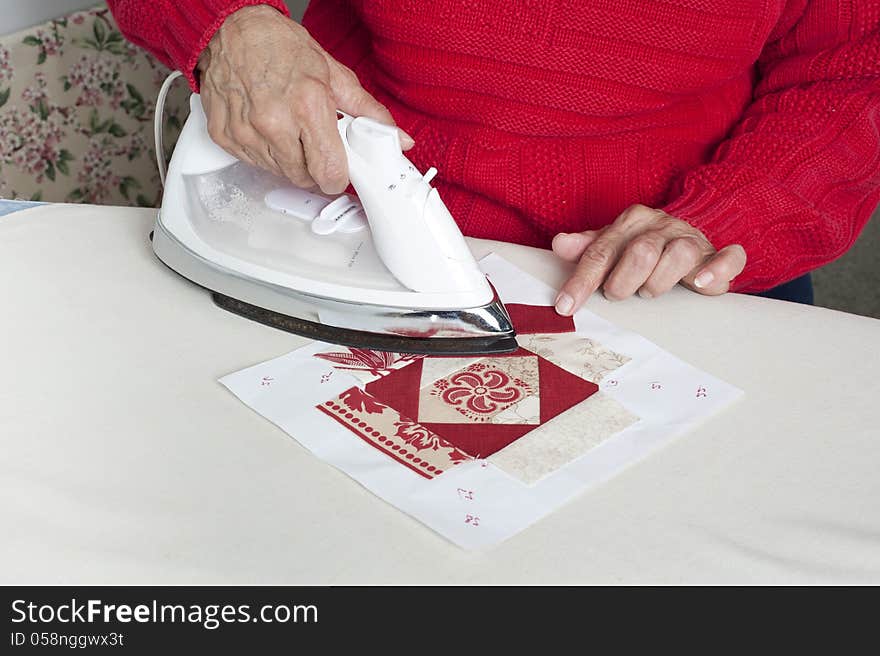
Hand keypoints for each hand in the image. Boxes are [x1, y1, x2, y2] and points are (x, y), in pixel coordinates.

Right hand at [197, 5, 413, 193]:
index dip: (338, 176)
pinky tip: (266, 128)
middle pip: (304, 178)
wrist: (233, 28)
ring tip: (288, 128)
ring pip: (279, 173)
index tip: (338, 170)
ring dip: (289, 160)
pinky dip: (264, 153)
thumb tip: (397, 137)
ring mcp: (246, 131)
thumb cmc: (281, 47)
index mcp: (307, 105)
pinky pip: (253, 164)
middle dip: (314, 167)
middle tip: (313, 141)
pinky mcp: (225, 136)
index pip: (329, 172)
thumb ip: (368, 111)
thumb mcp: (334, 74)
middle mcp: (274, 121)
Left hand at [551, 204, 745, 314]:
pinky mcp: (717, 254)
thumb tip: (559, 244)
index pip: (600, 251)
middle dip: (623, 281)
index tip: (566, 307)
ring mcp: (691, 239)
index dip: (582, 281)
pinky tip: (702, 284)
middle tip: (618, 294)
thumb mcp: (611, 245)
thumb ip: (587, 248)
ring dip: (660, 282)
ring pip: (678, 255)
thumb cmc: (641, 246)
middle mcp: (661, 226)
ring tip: (650, 291)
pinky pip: (727, 258)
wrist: (685, 234)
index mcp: (631, 221)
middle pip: (640, 252)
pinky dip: (717, 271)